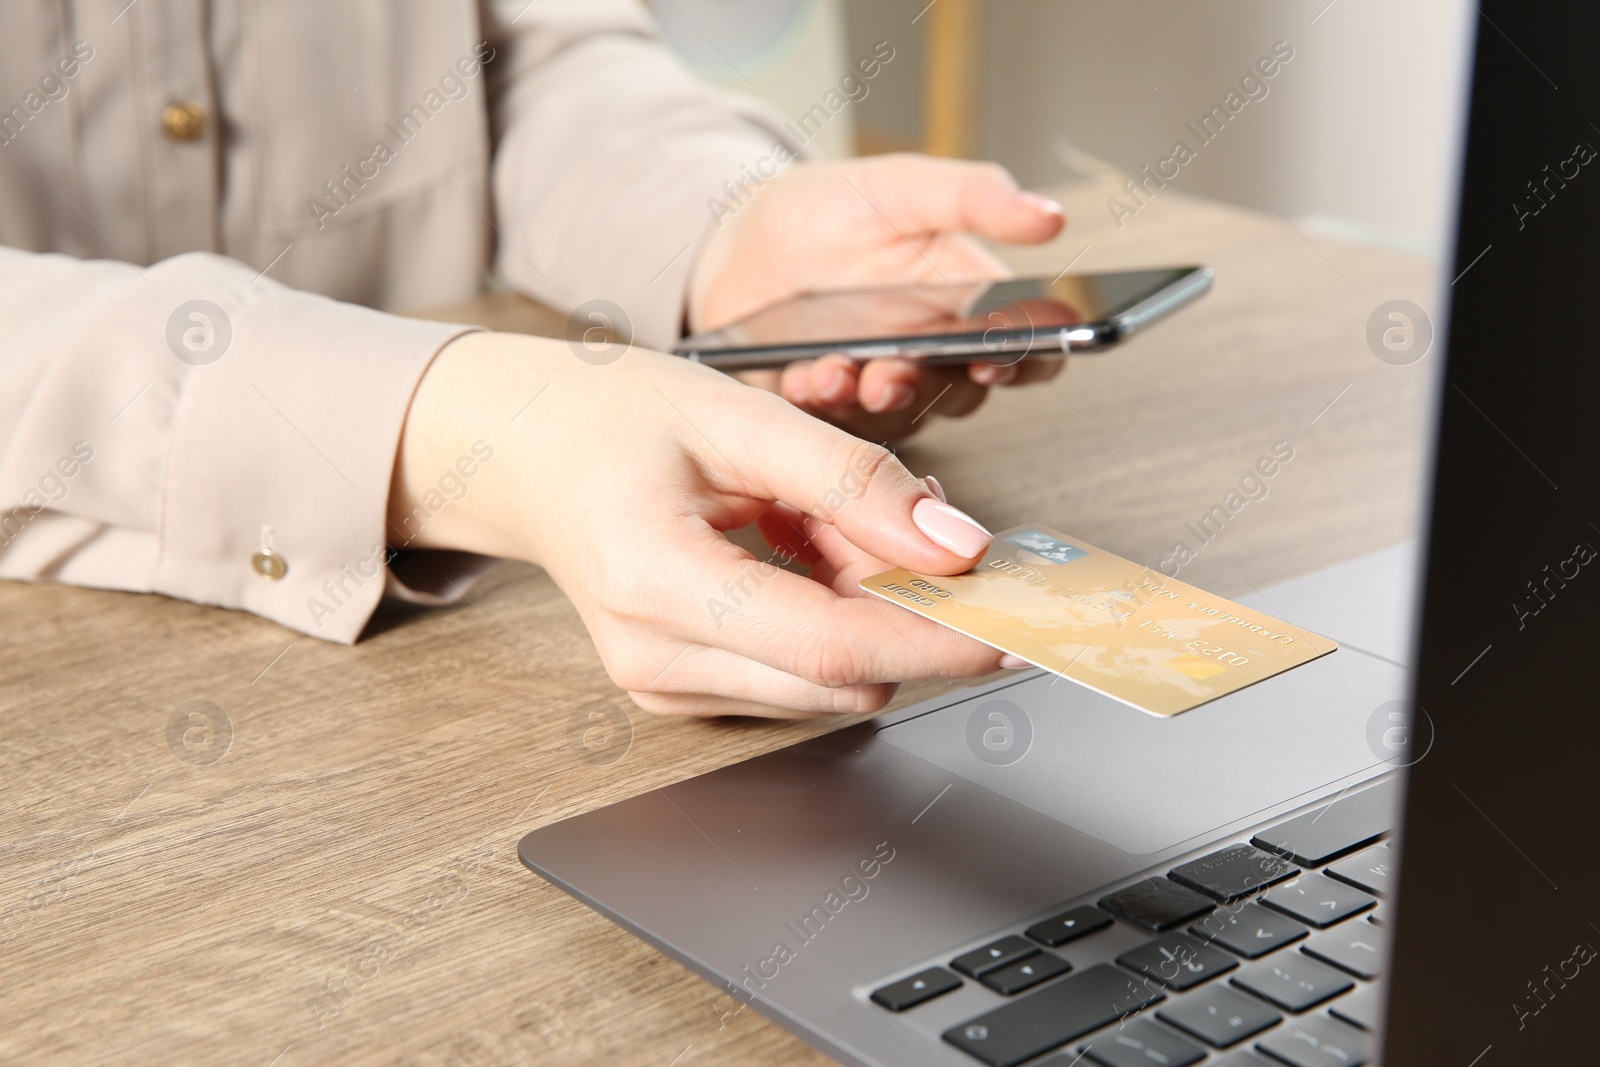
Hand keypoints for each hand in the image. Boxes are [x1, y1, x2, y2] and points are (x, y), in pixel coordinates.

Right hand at [389, 332, 1015, 716]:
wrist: (523, 451)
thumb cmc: (607, 418)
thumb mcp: (737, 415)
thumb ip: (852, 479)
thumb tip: (955, 546)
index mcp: (655, 582)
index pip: (834, 648)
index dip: (942, 641)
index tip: (1021, 626)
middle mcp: (656, 659)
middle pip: (843, 676)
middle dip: (909, 607)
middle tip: (917, 519)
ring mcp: (665, 686)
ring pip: (831, 681)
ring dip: (867, 608)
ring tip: (825, 518)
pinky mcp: (681, 691)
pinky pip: (798, 675)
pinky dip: (830, 616)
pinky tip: (797, 550)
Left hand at [689, 154, 1069, 438]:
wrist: (739, 244)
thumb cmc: (828, 212)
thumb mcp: (898, 188)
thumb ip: (973, 198)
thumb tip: (1051, 217)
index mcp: (969, 306)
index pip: (1028, 347)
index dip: (1031, 359)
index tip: (1002, 352)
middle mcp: (934, 358)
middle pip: (962, 395)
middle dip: (929, 388)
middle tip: (896, 373)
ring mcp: (882, 392)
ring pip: (898, 419)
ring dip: (867, 401)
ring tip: (834, 371)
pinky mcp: (830, 416)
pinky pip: (834, 428)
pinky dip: (818, 405)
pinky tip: (800, 376)